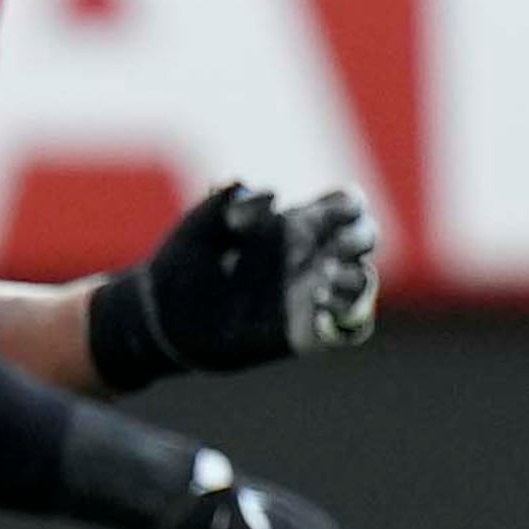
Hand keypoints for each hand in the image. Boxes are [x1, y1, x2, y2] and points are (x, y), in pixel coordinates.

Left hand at [93, 184, 380, 390]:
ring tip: (321, 283)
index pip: (344, 205)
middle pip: (364, 238)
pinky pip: (350, 328)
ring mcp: (310, 294)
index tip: (331, 210)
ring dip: (356, 280)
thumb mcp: (201, 221)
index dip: (350, 203)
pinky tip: (319, 312)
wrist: (164, 316)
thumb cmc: (183, 263)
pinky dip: (350, 318)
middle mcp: (309, 257)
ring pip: (363, 282)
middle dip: (360, 237)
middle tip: (335, 246)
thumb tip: (272, 197)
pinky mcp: (305, 331)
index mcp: (292, 224)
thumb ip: (230, 199)